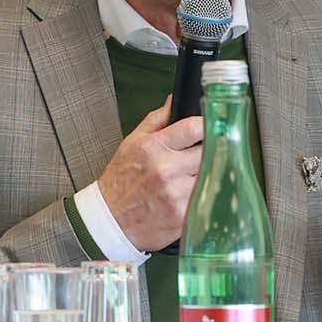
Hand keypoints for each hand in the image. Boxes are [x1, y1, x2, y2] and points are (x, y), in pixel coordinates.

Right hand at [98, 105, 206, 250]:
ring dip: (207, 175)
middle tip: (201, 156)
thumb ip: (157, 119)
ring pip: (211, 176)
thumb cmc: (121, 181)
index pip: (194, 128)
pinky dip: (203, 195)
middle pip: (209, 152)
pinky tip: (189, 194)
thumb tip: (175, 101)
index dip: (208, 126)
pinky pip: (206, 198)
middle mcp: (166, 170)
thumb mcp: (132, 143)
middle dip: (209, 152)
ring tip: (192, 177)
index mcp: (153, 148)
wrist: (110, 220)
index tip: (211, 128)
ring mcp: (176, 194)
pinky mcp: (184, 215)